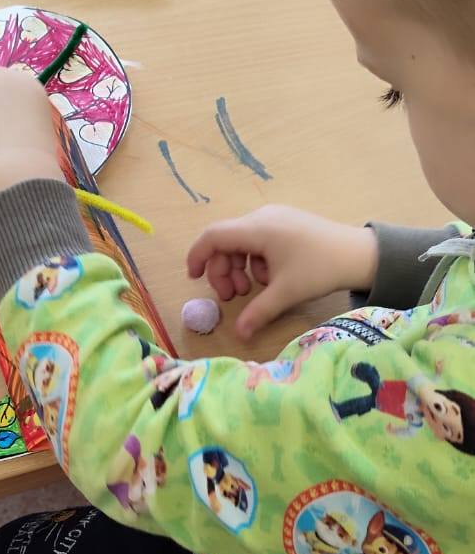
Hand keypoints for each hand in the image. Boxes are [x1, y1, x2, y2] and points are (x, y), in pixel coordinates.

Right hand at [187, 205, 377, 340]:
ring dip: (240, 268)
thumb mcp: (286, 293)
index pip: (213, 236)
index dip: (198, 256)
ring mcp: (275, 218)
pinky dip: (256, 261)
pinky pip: (258, 241)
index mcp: (258, 229)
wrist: (359, 254)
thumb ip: (258, 313)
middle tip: (233, 297)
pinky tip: (273, 278)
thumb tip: (239, 336)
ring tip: (254, 290)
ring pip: (242, 242)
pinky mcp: (286, 223)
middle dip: (223, 270)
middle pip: (226, 241)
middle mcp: (262, 218)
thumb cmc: (320, 269)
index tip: (193, 277)